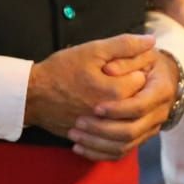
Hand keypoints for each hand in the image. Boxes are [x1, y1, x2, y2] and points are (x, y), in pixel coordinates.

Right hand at [26, 34, 153, 158]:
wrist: (31, 96)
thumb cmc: (60, 70)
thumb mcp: (92, 51)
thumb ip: (124, 45)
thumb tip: (151, 40)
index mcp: (117, 92)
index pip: (143, 79)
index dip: (134, 67)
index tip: (120, 64)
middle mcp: (113, 116)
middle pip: (138, 101)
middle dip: (131, 88)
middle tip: (113, 77)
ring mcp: (103, 131)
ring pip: (129, 123)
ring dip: (126, 110)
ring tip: (110, 95)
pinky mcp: (92, 140)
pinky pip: (114, 143)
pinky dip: (116, 132)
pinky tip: (109, 119)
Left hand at [71, 51, 178, 157]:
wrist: (157, 76)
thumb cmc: (144, 62)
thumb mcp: (138, 53)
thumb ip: (123, 57)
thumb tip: (109, 70)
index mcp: (160, 91)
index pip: (139, 106)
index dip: (117, 109)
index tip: (95, 107)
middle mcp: (159, 114)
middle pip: (131, 131)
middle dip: (102, 129)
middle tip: (79, 122)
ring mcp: (149, 129)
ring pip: (124, 146)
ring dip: (97, 143)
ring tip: (73, 134)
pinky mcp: (138, 139)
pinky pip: (119, 153)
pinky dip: (98, 153)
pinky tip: (79, 147)